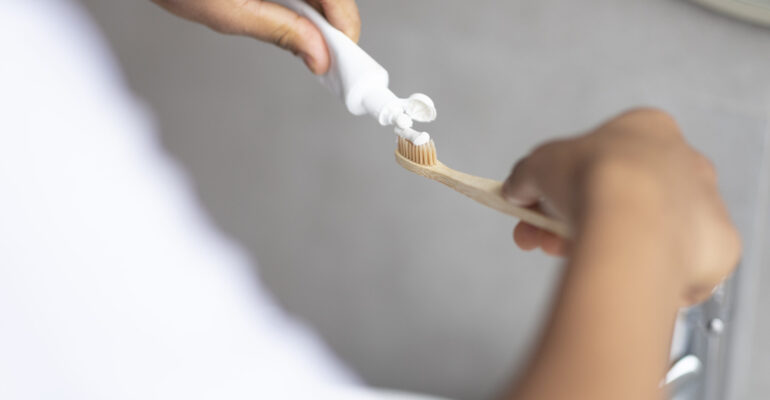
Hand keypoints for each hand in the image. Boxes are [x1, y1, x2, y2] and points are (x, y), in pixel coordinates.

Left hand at [152, 0, 360, 73]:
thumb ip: (278, 30)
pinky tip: (294, 21)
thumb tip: (317, 55)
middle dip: (332, 24)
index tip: (347, 55)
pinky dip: (301, 5)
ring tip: (309, 43)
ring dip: (317, 15)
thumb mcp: (227, 12)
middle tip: (328, 57)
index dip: (346, 26)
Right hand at [502, 108, 740, 304]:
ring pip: (639, 231)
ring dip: (594, 244)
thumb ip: (525, 176)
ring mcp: (703, 207)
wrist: (633, 222)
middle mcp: (685, 163)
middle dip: (571, 220)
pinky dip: (637, 270)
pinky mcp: (713, 251)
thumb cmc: (592, 178)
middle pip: (618, 196)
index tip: (536, 205)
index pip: (598, 157)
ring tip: (561, 257)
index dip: (560, 183)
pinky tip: (612, 274)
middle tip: (539, 239)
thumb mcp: (536, 165)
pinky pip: (668, 263)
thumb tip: (516, 190)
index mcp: (649, 128)